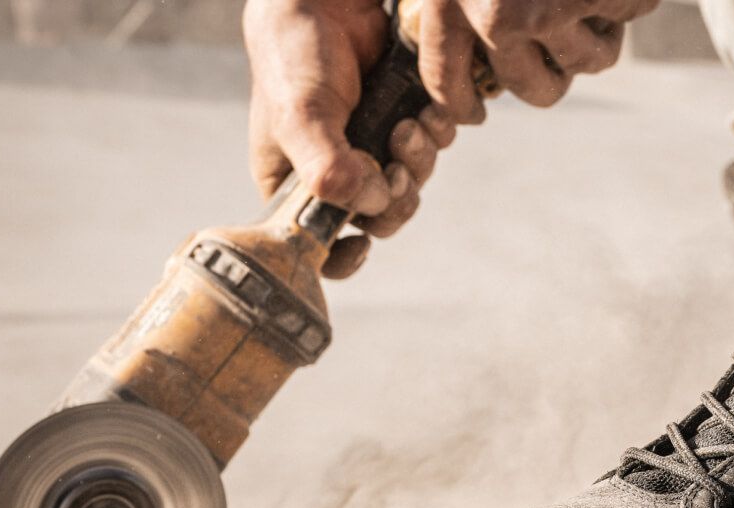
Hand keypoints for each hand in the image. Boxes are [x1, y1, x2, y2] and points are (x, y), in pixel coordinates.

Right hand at [244, 0, 458, 277]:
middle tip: (397, 162)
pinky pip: (433, 145)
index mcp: (296, 183)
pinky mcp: (404, 118)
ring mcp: (373, 146)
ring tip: (413, 124)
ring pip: (412, 182)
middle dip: (397, 195)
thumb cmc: (296, 56)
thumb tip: (372, 203)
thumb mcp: (300, 117)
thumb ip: (329, 169)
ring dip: (421, 159)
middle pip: (381, 216)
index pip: (319, 245)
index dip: (343, 257)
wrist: (328, 1)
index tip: (362, 244)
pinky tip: (428, 110)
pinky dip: (437, 133)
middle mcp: (336, 172)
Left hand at [417, 0, 655, 123]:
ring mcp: (550, 10)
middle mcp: (495, 14)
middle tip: (557, 42)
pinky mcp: (600, 0)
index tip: (473, 113)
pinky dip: (626, 6)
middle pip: (530, 88)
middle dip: (550, 73)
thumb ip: (453, 4)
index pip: (445, 80)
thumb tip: (456, 70)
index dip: (461, 104)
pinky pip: (621, 30)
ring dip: (596, 35)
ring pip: (584, 63)